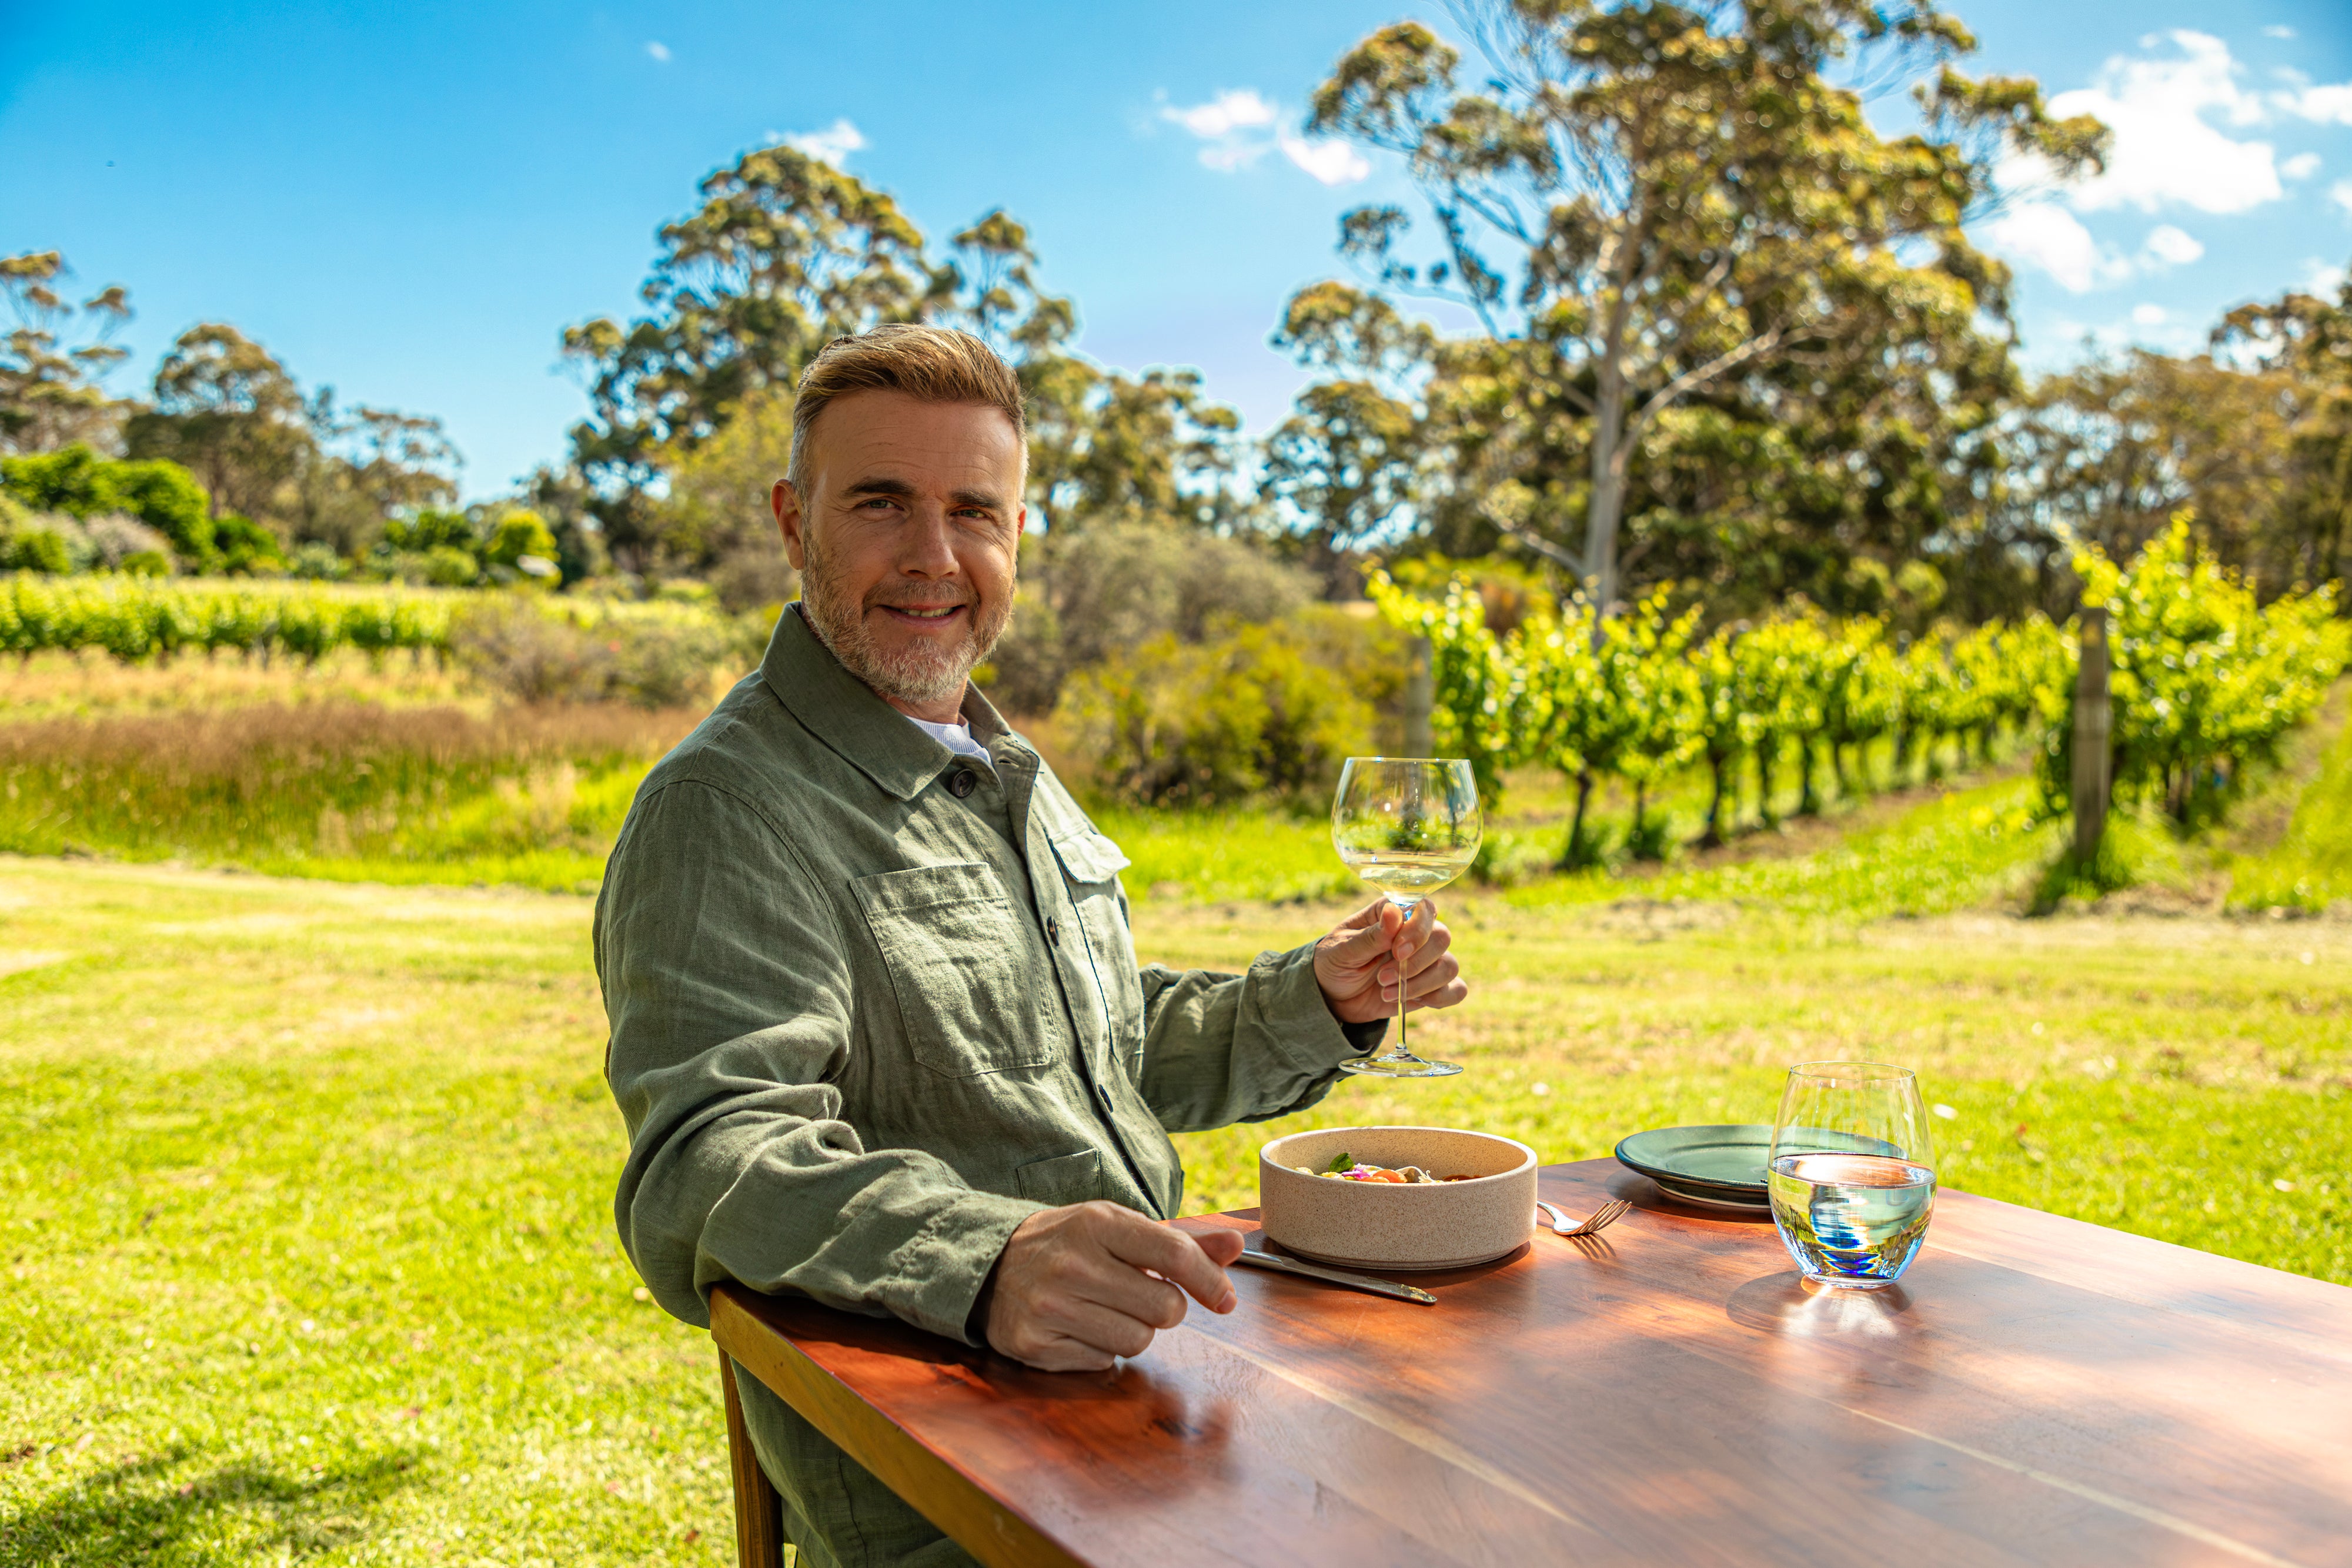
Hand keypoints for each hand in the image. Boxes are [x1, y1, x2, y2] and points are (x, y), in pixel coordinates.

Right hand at [982, 1203, 1244, 1371]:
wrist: (989, 1265)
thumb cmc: (1069, 1243)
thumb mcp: (1118, 1227)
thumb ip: (1180, 1240)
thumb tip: (1237, 1244)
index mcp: (1096, 1223)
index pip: (1174, 1255)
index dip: (1210, 1280)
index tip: (1225, 1299)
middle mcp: (1071, 1263)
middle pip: (1164, 1308)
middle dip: (1165, 1307)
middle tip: (1139, 1294)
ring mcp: (1049, 1307)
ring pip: (1137, 1341)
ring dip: (1134, 1329)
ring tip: (1106, 1308)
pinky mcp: (1036, 1346)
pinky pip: (1103, 1362)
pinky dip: (1102, 1349)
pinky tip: (1079, 1325)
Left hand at [1312, 897, 1466, 1025]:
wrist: (1332, 997)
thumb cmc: (1334, 963)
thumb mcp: (1342, 949)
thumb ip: (1371, 934)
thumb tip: (1393, 911)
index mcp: (1393, 914)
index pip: (1424, 909)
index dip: (1417, 931)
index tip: (1396, 951)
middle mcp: (1415, 934)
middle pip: (1442, 937)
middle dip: (1416, 963)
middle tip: (1383, 977)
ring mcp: (1426, 961)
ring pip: (1450, 966)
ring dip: (1420, 984)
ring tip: (1386, 992)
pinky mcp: (1430, 987)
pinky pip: (1456, 989)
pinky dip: (1439, 998)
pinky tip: (1412, 1000)